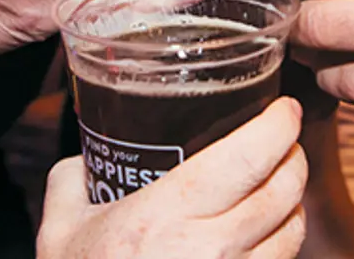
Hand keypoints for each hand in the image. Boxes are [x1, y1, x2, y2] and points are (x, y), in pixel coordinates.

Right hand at [38, 98, 308, 258]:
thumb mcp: (60, 231)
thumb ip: (71, 180)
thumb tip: (86, 156)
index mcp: (164, 216)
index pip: (246, 158)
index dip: (278, 126)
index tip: (285, 110)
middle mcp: (206, 251)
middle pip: (282, 192)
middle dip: (294, 159)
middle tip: (286, 144)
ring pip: (291, 235)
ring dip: (293, 206)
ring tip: (281, 189)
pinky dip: (281, 249)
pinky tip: (267, 238)